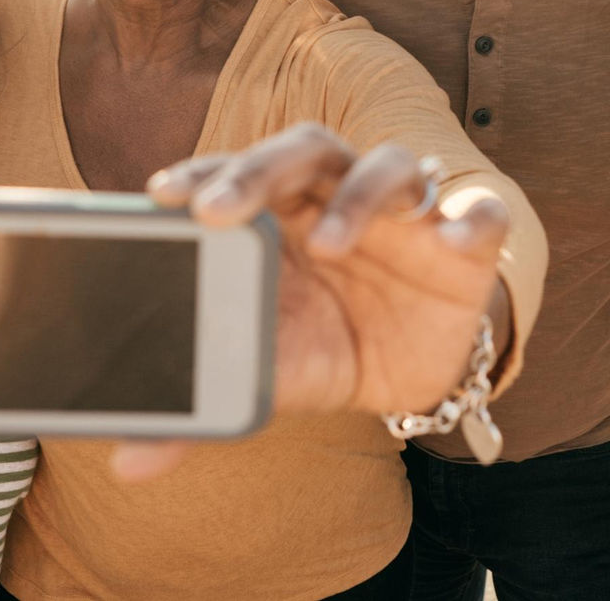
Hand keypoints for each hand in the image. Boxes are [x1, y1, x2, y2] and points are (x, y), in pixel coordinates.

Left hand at [116, 125, 510, 478]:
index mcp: (282, 212)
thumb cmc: (324, 348)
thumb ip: (204, 401)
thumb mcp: (268, 374)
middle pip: (305, 149)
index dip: (204, 172)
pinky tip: (454, 240)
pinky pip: (481, 213)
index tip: (161, 195)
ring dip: (358, 196)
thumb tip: (128, 460)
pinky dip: (472, 220)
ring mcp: (406, 213)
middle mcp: (340, 194)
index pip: (240, 171)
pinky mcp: (466, 241)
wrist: (407, 376)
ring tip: (329, 245)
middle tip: (218, 209)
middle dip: (258, 169)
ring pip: (388, 165)